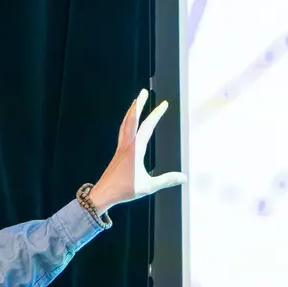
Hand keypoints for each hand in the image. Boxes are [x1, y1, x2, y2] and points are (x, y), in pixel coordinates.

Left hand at [88, 89, 187, 213]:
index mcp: (134, 150)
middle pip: (131, 119)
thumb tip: (184, 177)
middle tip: (144, 92)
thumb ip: (167, 180)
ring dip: (131, 112)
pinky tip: (129, 124)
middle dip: (138, 104)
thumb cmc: (124, 190)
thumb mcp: (148, 186)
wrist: (103, 194)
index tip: (164, 104)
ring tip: (136, 102)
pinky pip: (122, 132)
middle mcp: (126, 146)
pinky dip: (126, 123)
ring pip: (125, 124)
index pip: (147, 127)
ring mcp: (120, 149)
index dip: (156, 114)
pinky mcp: (117, 153)